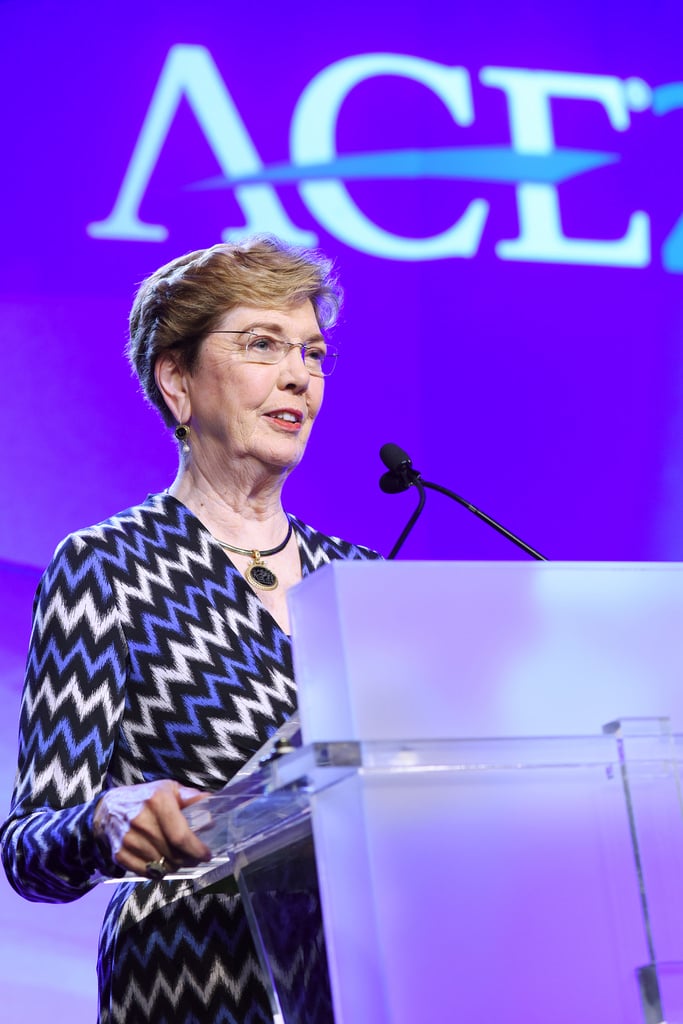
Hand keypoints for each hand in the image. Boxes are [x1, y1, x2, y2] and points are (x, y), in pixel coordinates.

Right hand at [94, 779, 212, 877]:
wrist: (108, 808)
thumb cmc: (145, 797)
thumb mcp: (168, 789)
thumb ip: (191, 797)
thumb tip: (213, 807)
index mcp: (157, 801)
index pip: (180, 836)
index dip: (196, 849)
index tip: (206, 854)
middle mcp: (141, 820)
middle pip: (173, 853)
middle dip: (189, 859)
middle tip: (195, 857)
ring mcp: (128, 839)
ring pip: (161, 865)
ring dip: (175, 866)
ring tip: (179, 858)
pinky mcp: (119, 854)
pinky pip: (146, 872)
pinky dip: (158, 871)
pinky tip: (162, 862)